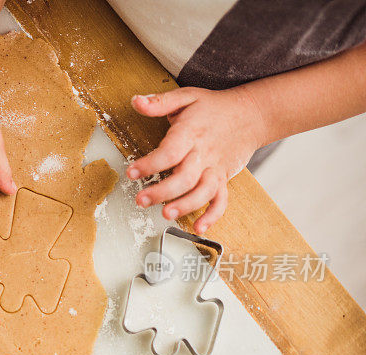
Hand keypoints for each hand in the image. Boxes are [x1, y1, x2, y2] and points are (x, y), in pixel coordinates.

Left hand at [127, 87, 263, 232]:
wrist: (252, 114)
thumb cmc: (214, 107)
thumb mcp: (186, 97)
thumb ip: (160, 102)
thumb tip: (136, 101)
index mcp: (191, 134)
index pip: (169, 152)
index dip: (150, 164)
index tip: (131, 172)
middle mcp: (204, 154)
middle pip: (184, 177)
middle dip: (162, 192)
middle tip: (141, 200)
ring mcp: (216, 169)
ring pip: (203, 192)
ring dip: (185, 205)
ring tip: (166, 215)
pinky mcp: (224, 179)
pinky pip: (222, 201)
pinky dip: (212, 216)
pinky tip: (199, 228)